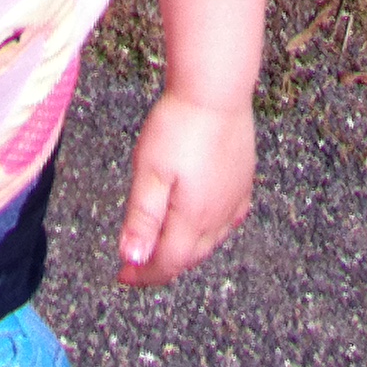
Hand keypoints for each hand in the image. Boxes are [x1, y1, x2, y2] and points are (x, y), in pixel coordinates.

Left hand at [116, 90, 254, 287]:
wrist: (215, 90)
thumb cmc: (179, 126)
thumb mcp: (149, 172)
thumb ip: (142, 219)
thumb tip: (132, 259)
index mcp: (193, 218)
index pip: (168, 262)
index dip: (144, 274)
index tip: (123, 275)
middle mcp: (218, 215)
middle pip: (189, 256)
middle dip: (162, 266)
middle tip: (137, 265)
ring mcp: (234, 198)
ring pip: (210, 241)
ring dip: (185, 251)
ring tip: (163, 247)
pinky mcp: (243, 180)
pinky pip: (229, 220)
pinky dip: (212, 231)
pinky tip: (205, 223)